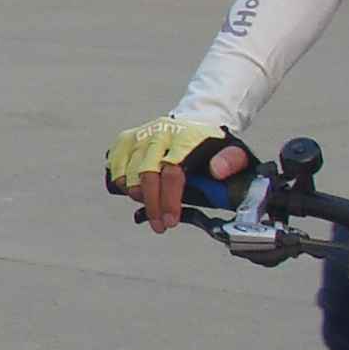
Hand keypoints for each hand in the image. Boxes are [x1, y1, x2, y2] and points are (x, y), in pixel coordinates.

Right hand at [106, 113, 248, 232]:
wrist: (195, 123)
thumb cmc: (212, 147)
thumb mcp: (233, 152)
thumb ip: (232, 161)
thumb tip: (217, 171)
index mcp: (186, 137)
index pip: (172, 171)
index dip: (169, 200)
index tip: (171, 221)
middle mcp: (161, 132)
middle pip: (147, 175)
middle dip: (152, 206)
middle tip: (160, 226)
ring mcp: (141, 134)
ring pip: (128, 174)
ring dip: (138, 198)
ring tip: (153, 208)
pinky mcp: (126, 138)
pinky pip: (115, 167)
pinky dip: (123, 185)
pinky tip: (138, 193)